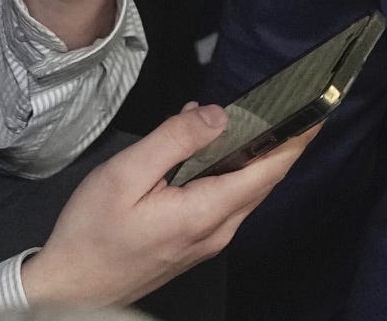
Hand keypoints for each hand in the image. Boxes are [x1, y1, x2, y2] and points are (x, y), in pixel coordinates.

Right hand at [22, 101, 311, 307]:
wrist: (69, 288)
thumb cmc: (90, 234)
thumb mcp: (125, 175)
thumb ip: (175, 141)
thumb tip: (217, 116)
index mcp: (205, 213)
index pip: (270, 168)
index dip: (297, 136)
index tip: (318, 106)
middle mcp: (217, 231)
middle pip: (264, 177)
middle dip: (280, 138)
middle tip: (288, 99)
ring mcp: (208, 240)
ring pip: (246, 188)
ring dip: (250, 151)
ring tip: (240, 114)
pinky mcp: (195, 242)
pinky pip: (226, 199)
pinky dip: (228, 168)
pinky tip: (206, 147)